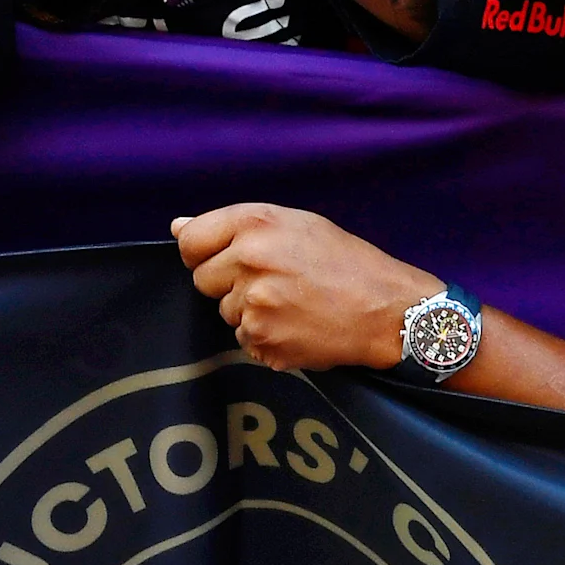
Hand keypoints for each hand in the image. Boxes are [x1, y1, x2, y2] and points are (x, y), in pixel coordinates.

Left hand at [172, 202, 441, 372]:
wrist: (387, 311)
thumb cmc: (346, 262)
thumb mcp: (296, 224)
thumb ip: (233, 225)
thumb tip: (177, 226)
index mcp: (256, 224)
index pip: (190, 241)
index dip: (202, 252)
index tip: (221, 259)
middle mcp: (249, 261)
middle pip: (203, 280)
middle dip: (228, 283)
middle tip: (273, 282)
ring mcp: (254, 305)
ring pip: (225, 312)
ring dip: (249, 312)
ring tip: (292, 304)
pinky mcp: (262, 340)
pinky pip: (244, 339)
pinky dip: (265, 337)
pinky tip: (297, 326)